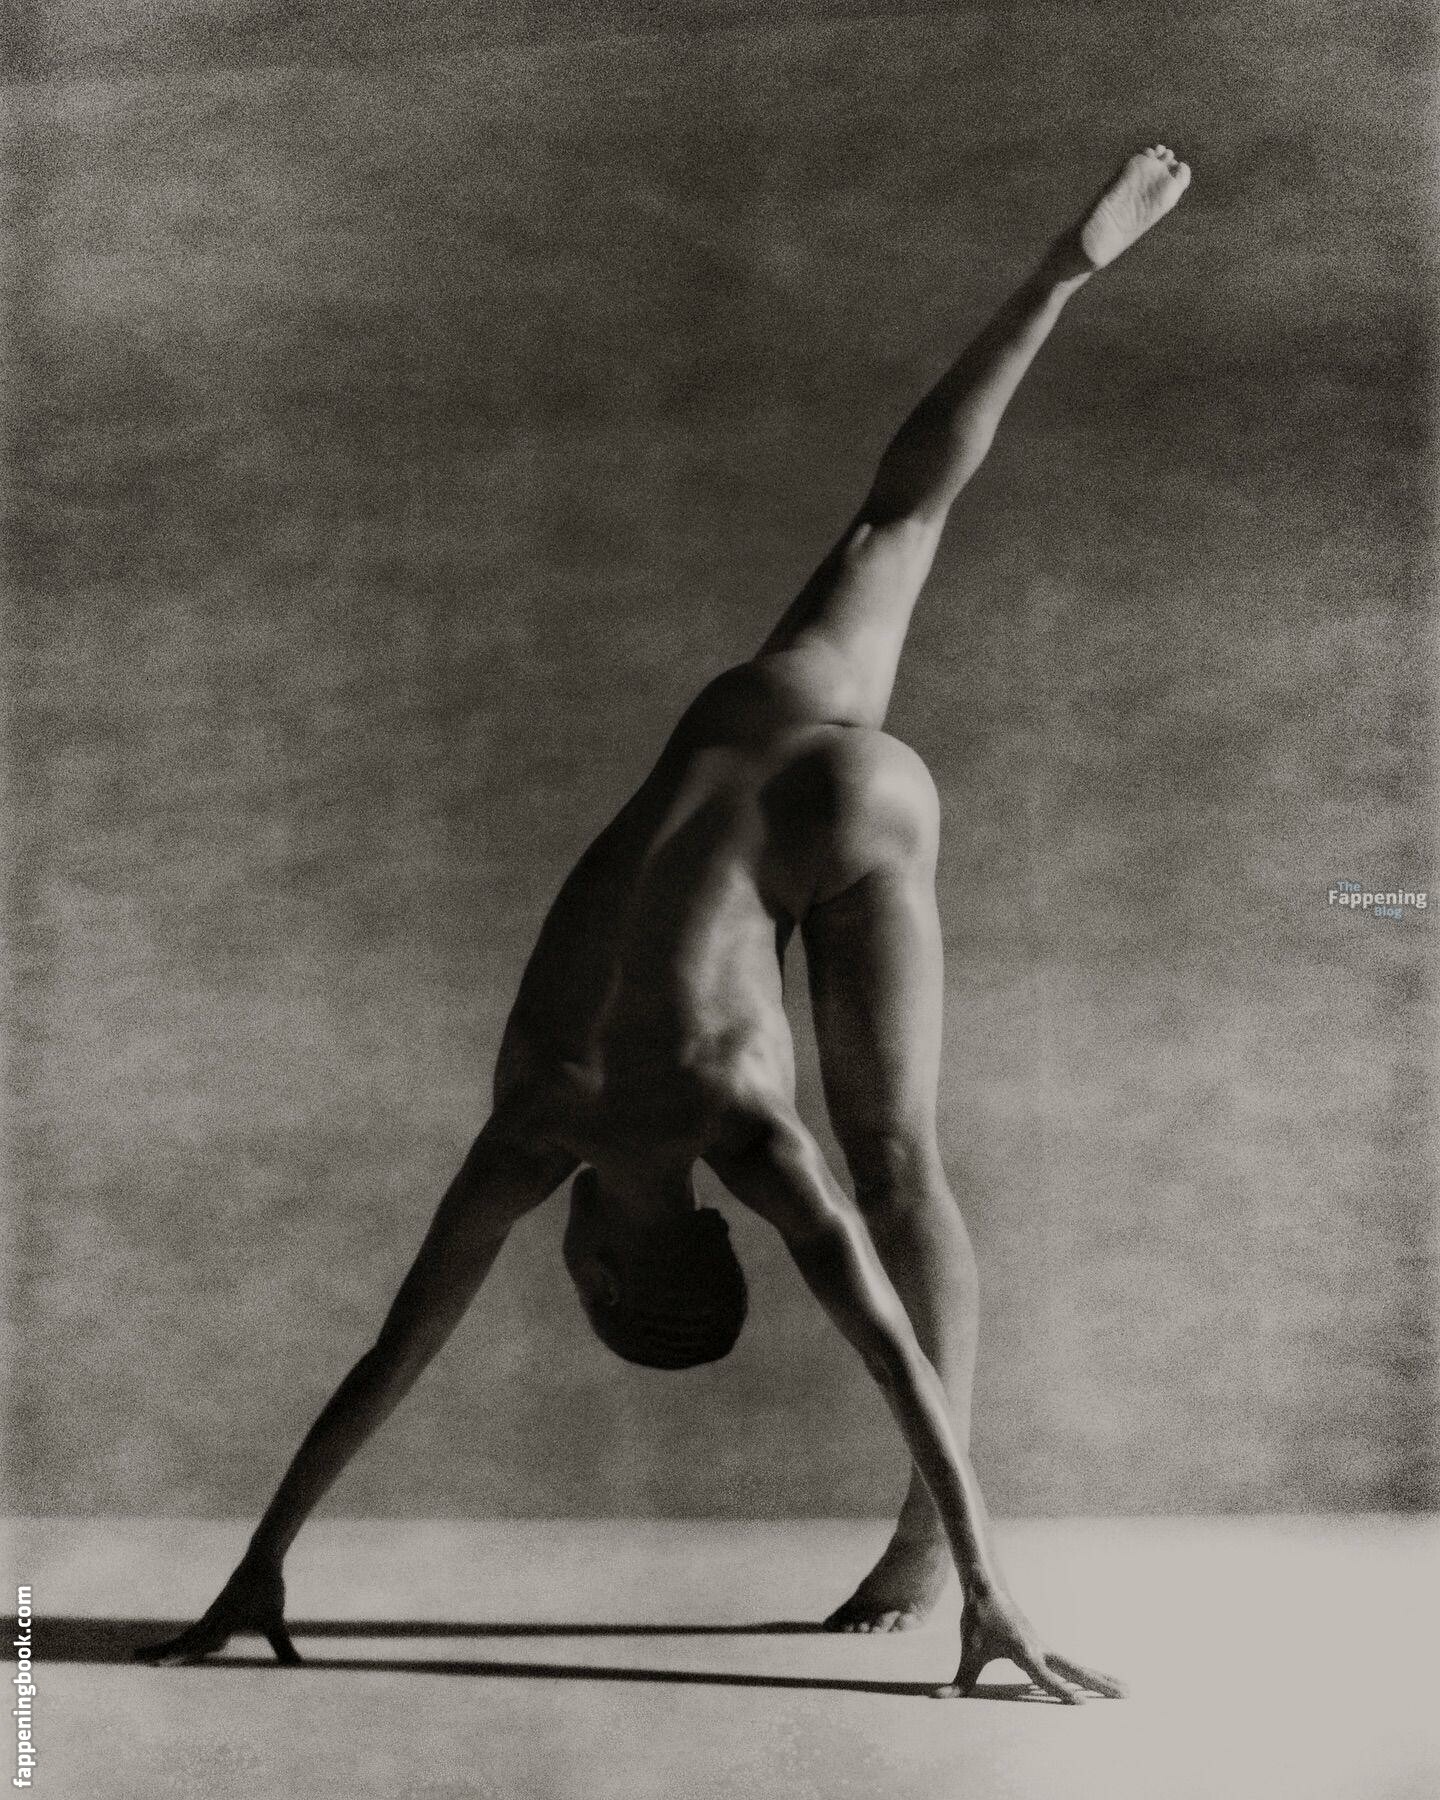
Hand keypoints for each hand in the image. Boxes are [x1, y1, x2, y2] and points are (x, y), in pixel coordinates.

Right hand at [134, 1557, 300, 1666]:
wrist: (261, 1561)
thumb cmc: (268, 1591)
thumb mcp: (276, 1621)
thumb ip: (283, 1647)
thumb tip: (297, 1667)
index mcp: (222, 1623)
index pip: (198, 1642)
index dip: (181, 1653)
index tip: (161, 1663)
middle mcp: (211, 1621)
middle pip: (182, 1639)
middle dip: (160, 1651)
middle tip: (134, 1658)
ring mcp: (210, 1617)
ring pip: (183, 1636)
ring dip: (164, 1648)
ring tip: (142, 1657)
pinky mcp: (213, 1614)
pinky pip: (192, 1631)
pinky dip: (179, 1641)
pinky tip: (174, 1650)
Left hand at [942, 1584, 1124, 1703]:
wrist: (986, 1588)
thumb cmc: (977, 1617)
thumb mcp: (968, 1648)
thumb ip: (957, 1679)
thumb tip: (936, 1698)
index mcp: (1023, 1649)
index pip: (1043, 1675)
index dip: (1059, 1690)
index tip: (1081, 1704)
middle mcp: (1039, 1648)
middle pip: (1074, 1668)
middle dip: (1098, 1682)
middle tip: (1127, 1693)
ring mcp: (1044, 1647)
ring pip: (1076, 1665)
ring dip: (1101, 1677)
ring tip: (1128, 1690)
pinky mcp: (1043, 1649)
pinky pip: (1069, 1664)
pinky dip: (1087, 1673)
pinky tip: (1101, 1685)